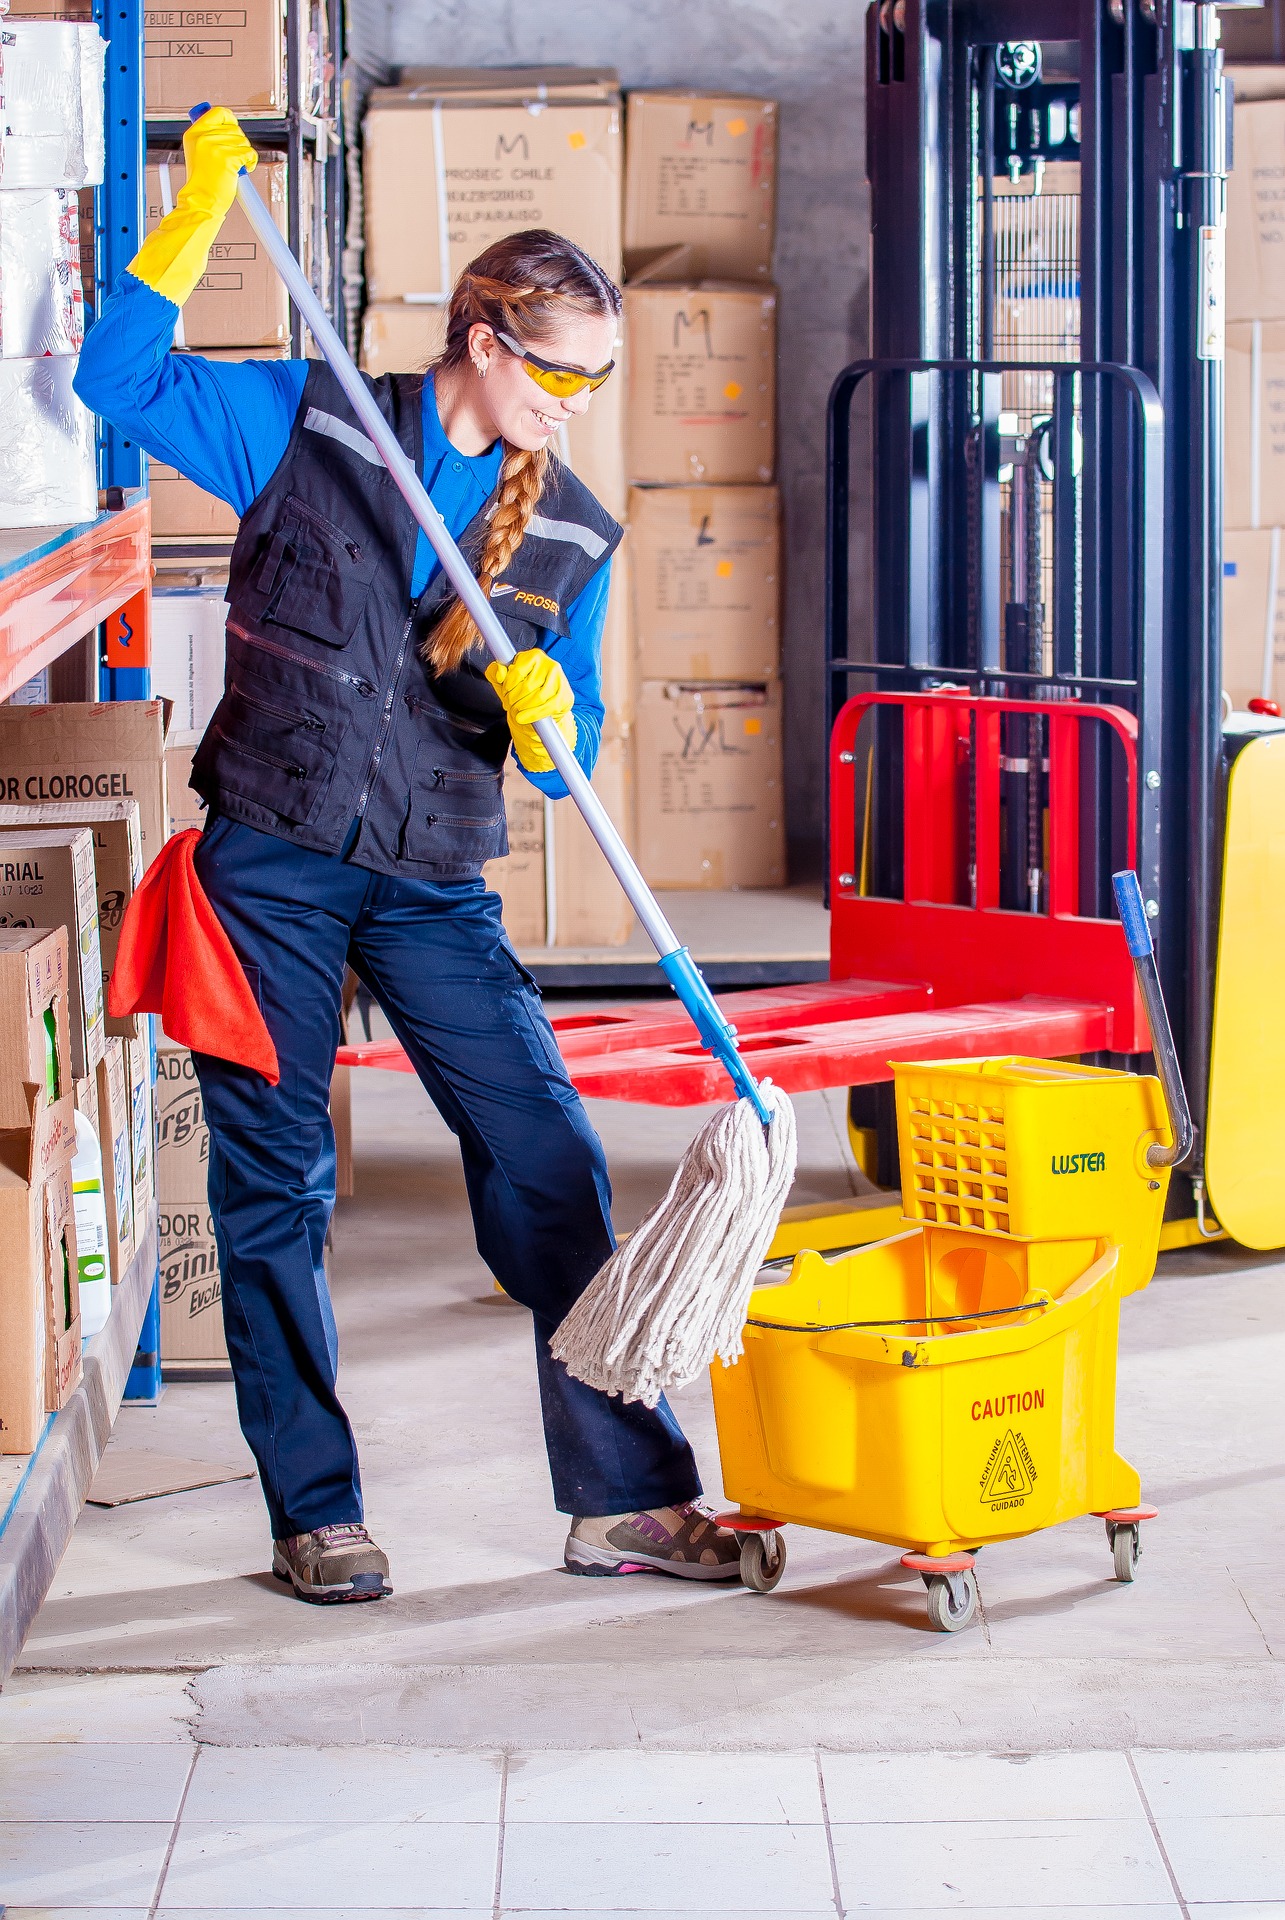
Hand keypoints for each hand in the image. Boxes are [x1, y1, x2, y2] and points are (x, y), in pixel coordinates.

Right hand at [180, 106, 258, 218]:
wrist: (201, 201)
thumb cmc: (202, 183)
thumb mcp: (197, 153)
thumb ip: (208, 137)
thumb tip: (226, 125)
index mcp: (194, 133)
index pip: (217, 112)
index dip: (229, 119)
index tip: (233, 128)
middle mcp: (204, 137)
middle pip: (234, 128)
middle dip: (239, 143)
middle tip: (233, 158)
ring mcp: (216, 147)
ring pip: (243, 141)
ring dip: (244, 154)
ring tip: (235, 167)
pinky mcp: (228, 158)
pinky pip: (249, 153)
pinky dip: (250, 162)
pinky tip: (242, 170)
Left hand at [485, 650, 576, 773]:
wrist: (542, 706)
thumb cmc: (522, 691)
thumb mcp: (505, 680)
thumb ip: (495, 672)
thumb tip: (500, 674)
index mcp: (534, 655)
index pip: (516, 673)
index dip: (507, 688)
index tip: (505, 694)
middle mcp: (549, 664)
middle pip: (526, 687)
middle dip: (513, 700)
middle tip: (510, 705)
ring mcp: (560, 680)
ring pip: (537, 698)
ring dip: (522, 709)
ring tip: (516, 712)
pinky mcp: (566, 695)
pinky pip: (548, 707)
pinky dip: (533, 715)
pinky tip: (524, 718)